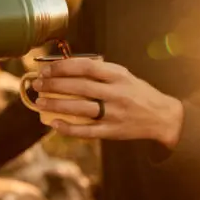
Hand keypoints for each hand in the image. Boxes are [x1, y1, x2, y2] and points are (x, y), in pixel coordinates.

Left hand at [32, 58, 183, 146]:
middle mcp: (117, 93)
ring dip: (57, 105)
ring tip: (39, 101)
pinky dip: (69, 128)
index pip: (86, 67)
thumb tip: (66, 67)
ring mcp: (115, 114)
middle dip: (55, 85)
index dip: (64, 67)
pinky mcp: (113, 131)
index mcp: (119, 75)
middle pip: (80, 87)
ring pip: (81, 108)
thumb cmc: (137, 92)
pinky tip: (54, 123)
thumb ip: (100, 71)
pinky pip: (87, 131)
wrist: (162, 117)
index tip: (46, 68)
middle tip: (37, 84)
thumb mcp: (123, 75)